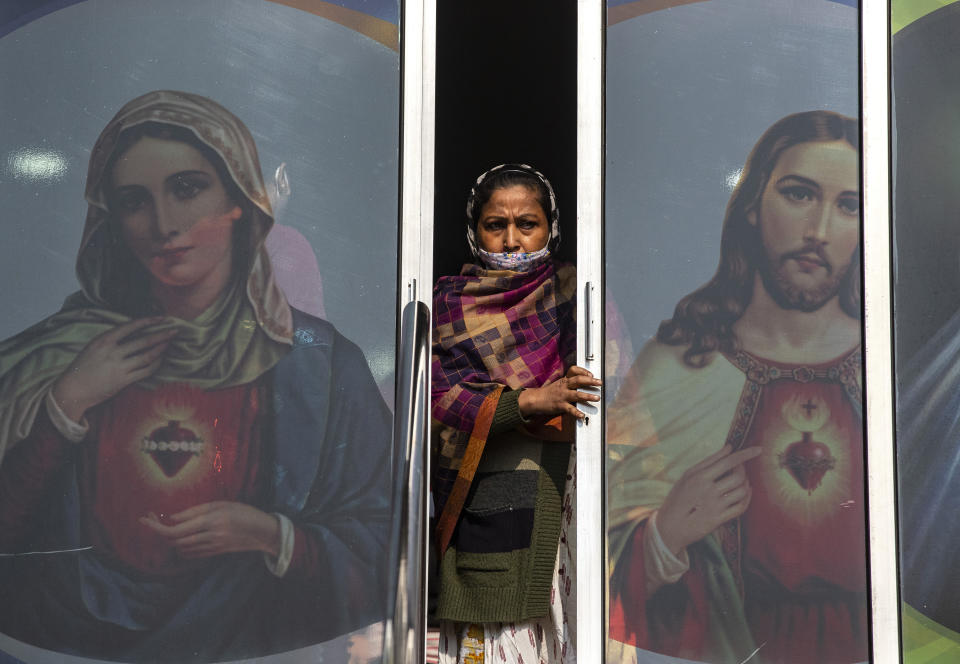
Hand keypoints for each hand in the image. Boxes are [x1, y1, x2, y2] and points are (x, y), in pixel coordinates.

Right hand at [52, 317, 176, 420]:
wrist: (73, 389)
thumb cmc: (84, 366)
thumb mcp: (94, 346)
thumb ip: (113, 339)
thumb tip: (136, 332)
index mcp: (104, 340)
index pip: (131, 326)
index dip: (149, 321)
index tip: (162, 318)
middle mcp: (112, 352)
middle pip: (145, 341)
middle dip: (162, 335)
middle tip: (176, 330)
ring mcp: (119, 367)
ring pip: (148, 356)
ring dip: (162, 349)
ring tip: (170, 343)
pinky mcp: (123, 381)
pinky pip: (146, 371)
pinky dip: (156, 364)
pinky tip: (161, 359)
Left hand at [139, 501, 280, 558]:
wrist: (263, 532)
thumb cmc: (244, 512)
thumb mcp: (221, 504)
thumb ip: (195, 511)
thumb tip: (172, 518)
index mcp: (210, 521)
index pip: (174, 529)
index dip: (155, 526)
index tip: (143, 519)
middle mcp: (209, 536)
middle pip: (173, 541)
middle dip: (159, 531)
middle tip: (152, 518)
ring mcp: (211, 547)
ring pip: (180, 547)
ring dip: (170, 538)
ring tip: (167, 524)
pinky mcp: (214, 553)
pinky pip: (190, 553)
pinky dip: (181, 545)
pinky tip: (182, 535)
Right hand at [518, 365, 600, 419]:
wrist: (535, 399)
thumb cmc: (549, 393)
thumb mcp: (559, 384)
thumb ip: (570, 383)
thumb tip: (583, 382)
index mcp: (564, 380)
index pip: (574, 370)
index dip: (583, 371)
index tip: (591, 374)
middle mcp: (564, 386)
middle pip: (578, 380)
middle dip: (590, 381)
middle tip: (599, 383)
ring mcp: (562, 396)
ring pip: (577, 394)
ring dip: (588, 396)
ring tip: (597, 398)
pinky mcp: (560, 406)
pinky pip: (570, 409)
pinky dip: (576, 412)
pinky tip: (582, 415)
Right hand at [655, 445, 760, 555]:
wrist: (669, 526)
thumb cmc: (677, 498)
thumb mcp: (688, 475)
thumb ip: (709, 461)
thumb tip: (729, 447)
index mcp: (699, 476)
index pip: (728, 461)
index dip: (746, 454)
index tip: (758, 449)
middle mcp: (708, 490)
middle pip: (738, 475)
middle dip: (744, 470)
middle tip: (740, 469)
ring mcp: (715, 505)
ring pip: (742, 491)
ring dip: (746, 484)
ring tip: (740, 481)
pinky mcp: (719, 519)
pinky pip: (741, 507)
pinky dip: (748, 498)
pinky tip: (746, 493)